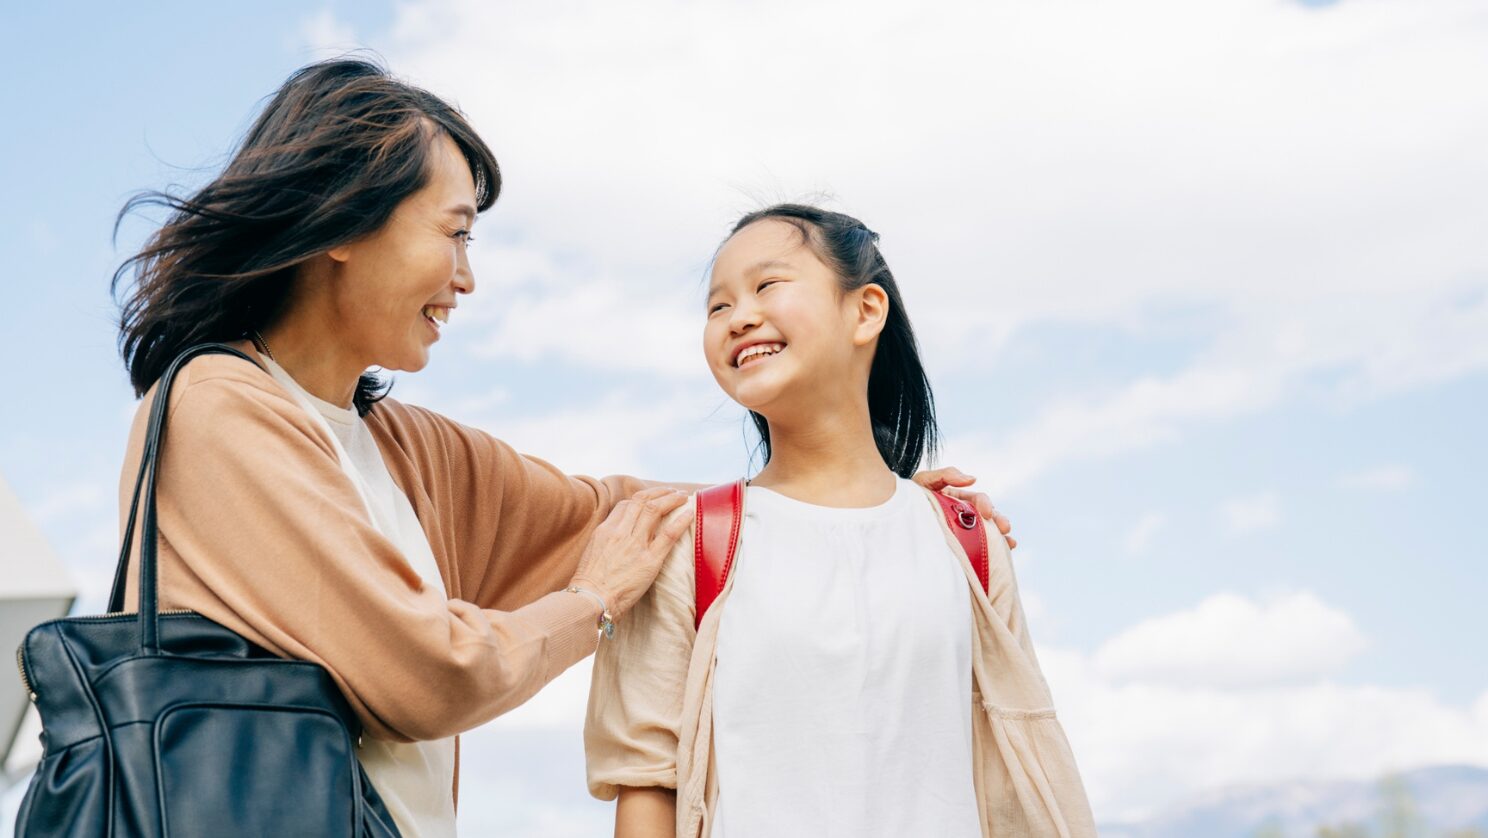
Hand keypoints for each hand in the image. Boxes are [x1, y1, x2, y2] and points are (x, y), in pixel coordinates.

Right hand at [570, 487, 690, 616]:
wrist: (592, 601)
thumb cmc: (590, 584)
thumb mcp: (592, 553)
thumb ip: (607, 540)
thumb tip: (618, 537)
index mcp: (606, 531)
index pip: (626, 505)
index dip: (642, 500)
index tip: (653, 501)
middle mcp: (620, 533)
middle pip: (642, 501)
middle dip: (660, 493)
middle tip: (672, 491)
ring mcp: (635, 545)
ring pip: (655, 510)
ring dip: (671, 499)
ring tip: (682, 496)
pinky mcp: (649, 561)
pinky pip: (668, 535)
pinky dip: (680, 521)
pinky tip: (689, 513)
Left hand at [911, 467, 1016, 549]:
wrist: (893, 517)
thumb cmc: (910, 497)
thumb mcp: (925, 481)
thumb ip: (946, 475)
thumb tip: (973, 479)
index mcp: (958, 498)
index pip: (977, 499)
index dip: (985, 504)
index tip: (987, 513)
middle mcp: (964, 514)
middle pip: (988, 517)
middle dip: (999, 520)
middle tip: (1004, 528)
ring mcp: (963, 531)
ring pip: (988, 533)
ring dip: (1001, 537)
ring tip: (1009, 543)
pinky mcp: (960, 547)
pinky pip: (979, 549)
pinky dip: (993, 551)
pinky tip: (1003, 555)